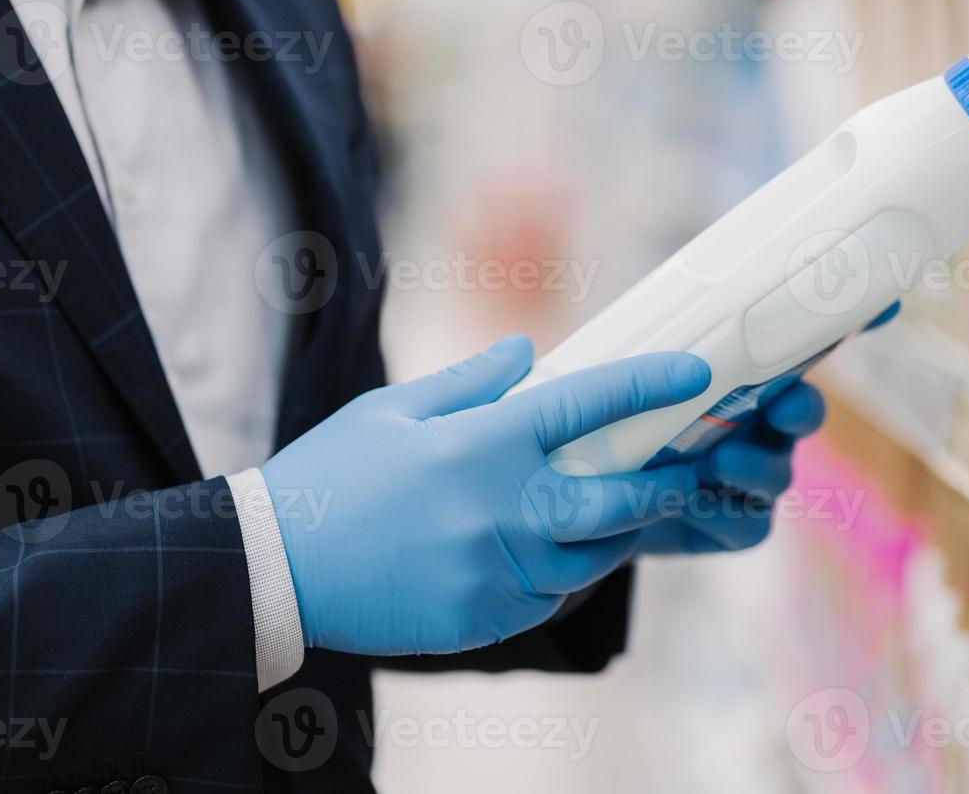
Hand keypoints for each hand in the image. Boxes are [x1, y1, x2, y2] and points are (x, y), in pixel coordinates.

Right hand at [261, 335, 708, 655]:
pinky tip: (554, 552)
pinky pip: (552, 596)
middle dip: (665, 485)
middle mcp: (502, 509)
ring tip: (625, 511)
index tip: (692, 373)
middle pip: (619, 500)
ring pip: (594, 558)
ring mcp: (497, 570)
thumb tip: (528, 351)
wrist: (276, 567)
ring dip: (618, 533)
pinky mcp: (485, 616)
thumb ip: (470, 382)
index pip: (587, 405)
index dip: (648, 385)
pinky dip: (565, 573)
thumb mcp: (392, 410)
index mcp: (482, 444)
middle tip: (686, 471)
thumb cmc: (331, 476)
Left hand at [635, 300, 898, 554]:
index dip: (848, 324)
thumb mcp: (624, 372)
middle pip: (804, 411)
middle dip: (801, 408)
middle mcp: (758, 425)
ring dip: (754, 466)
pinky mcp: (733, 526)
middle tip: (782, 405)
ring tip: (717, 460)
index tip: (885, 307)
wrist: (578, 499)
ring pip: (777, 474)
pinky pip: (749, 524)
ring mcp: (751, 478)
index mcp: (741, 376)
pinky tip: (692, 504)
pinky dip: (725, 514)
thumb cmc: (614, 418)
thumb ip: (651, 348)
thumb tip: (675, 313)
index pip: (802, 345)